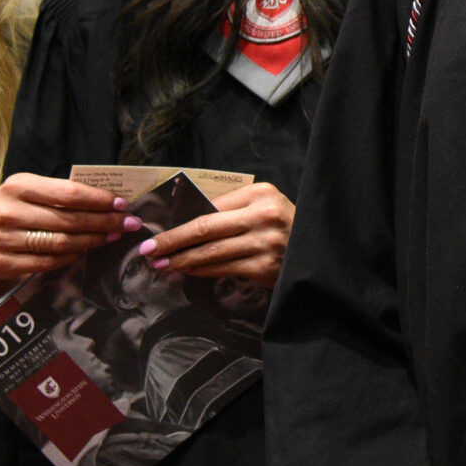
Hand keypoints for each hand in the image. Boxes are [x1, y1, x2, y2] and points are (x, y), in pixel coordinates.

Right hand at [0, 176, 135, 295]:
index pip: (68, 194)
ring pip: (60, 243)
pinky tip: (84, 252)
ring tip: (112, 236)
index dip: (99, 200)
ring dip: (93, 240)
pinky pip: (47, 262)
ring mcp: (3, 239)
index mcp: (17, 186)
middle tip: (128, 223)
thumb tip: (108, 199)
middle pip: (68, 220)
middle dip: (104, 221)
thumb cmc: (13, 210)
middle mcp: (7, 211)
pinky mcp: (2, 263)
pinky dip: (71, 257)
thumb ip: (59, 193)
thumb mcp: (28, 192)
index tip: (122, 204)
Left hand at [138, 182, 291, 284]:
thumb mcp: (262, 206)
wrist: (317, 251)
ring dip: (182, 260)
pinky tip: (186, 272)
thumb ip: (230, 209)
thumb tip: (185, 222)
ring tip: (161, 264)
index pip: (209, 208)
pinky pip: (224, 269)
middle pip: (206, 228)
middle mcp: (264, 216)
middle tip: (148, 250)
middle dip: (172, 241)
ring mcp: (266, 243)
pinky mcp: (266, 267)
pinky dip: (202, 271)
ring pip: (212, 252)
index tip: (157, 230)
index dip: (180, 221)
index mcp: (260, 194)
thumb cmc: (283, 226)